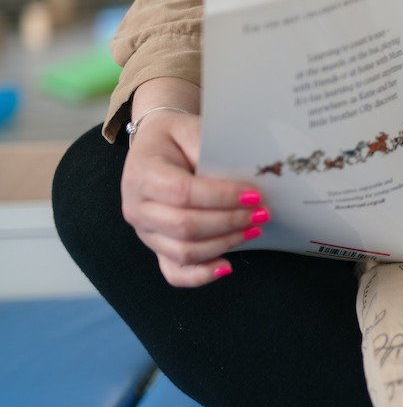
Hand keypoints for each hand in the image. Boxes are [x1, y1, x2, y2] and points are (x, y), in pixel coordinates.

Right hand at [120, 80, 267, 286]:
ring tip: (253, 229)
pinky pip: (174, 272)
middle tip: (261, 212)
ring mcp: (145, 232)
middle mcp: (136, 207)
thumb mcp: (193, 130)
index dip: (221, 197)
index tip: (254, 195)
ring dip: (225, 243)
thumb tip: (246, 176)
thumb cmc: (178, 138)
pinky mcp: (156, 247)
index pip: (182, 193)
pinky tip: (227, 266)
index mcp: (141, 173)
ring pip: (184, 251)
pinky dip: (201, 275)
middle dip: (229, 221)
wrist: (157, 145)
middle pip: (184, 226)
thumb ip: (211, 152)